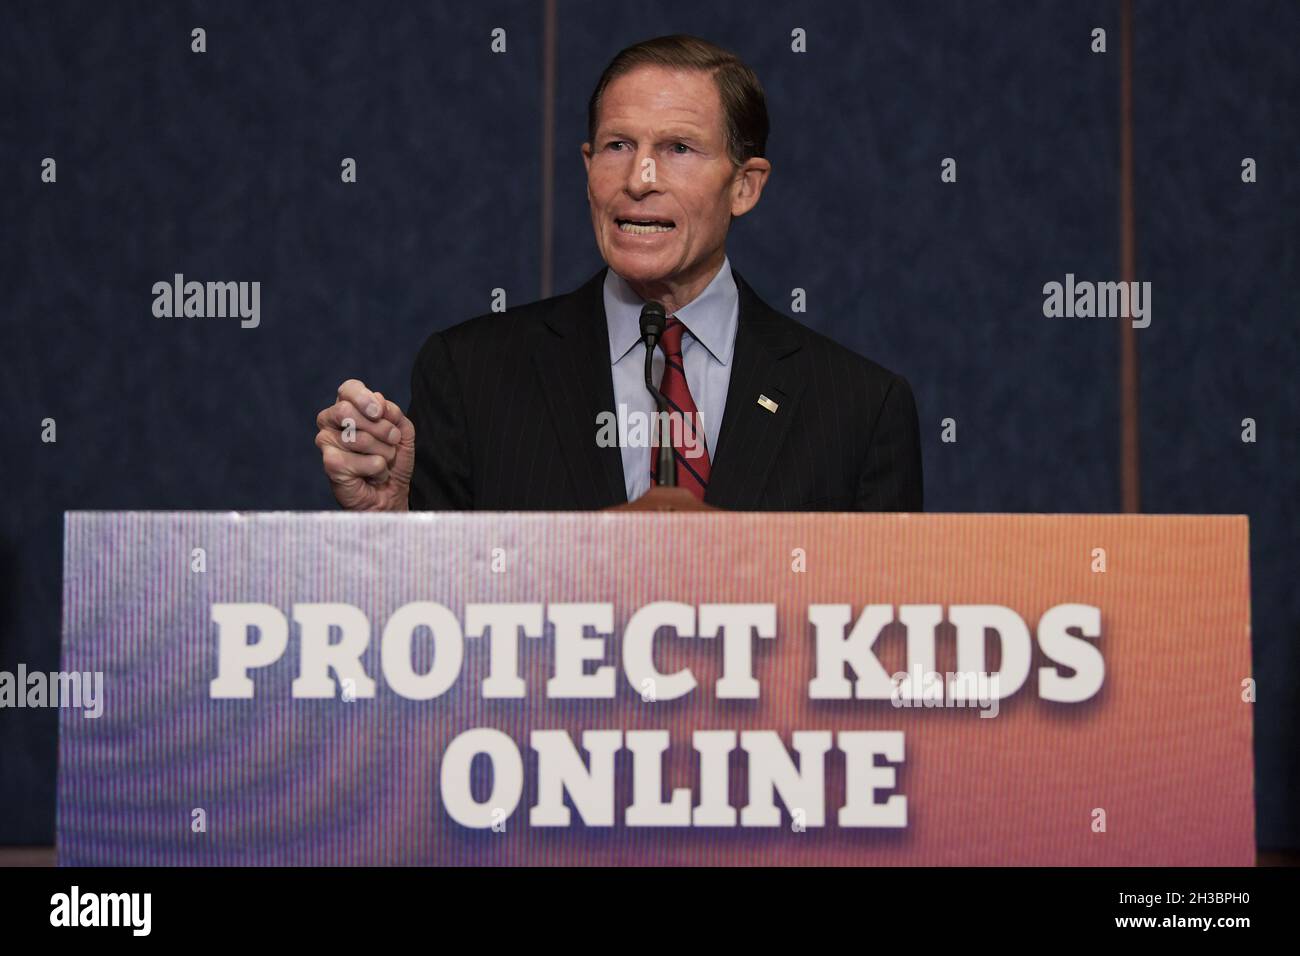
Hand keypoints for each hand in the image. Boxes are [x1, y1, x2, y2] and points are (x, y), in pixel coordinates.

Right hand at [315, 379, 415, 510]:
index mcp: (347, 407)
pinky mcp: (330, 464)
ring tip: (382, 461)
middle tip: (392, 441)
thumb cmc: (392, 461)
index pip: (349, 388)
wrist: (389, 494)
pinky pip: (366, 461)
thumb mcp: (401, 431)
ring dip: (385, 452)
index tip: (379, 412)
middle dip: (381, 428)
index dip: (365, 398)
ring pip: (361, 438)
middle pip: (348, 411)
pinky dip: (379, 470)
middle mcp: (331, 422)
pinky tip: (372, 475)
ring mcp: (327, 443)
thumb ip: (393, 413)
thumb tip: (378, 400)